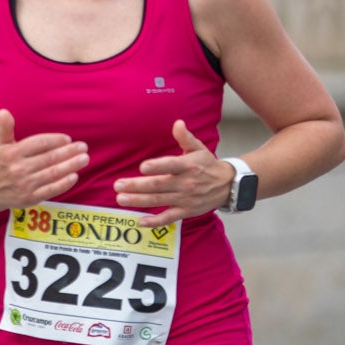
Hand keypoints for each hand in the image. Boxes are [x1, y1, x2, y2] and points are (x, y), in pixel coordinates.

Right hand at [0, 110, 86, 207]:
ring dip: (71, 165)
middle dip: (69, 152)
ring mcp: (25, 185)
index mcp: (12, 153)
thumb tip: (4, 111)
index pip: (39, 143)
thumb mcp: (0, 145)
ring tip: (84, 159)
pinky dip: (64, 183)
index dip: (55, 140)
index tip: (68, 139)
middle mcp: (18, 169)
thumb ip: (5, 128)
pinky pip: (51, 190)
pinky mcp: (30, 198)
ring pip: (53, 173)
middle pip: (49, 158)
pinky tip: (74, 175)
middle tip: (83, 147)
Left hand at [113, 121, 235, 226]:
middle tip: (118, 185)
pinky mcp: (186, 211)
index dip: (157, 166)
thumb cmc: (208, 165)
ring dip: (139, 201)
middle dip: (137, 186)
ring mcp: (185, 199)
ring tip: (121, 199)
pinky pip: (169, 218)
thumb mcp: (199, 148)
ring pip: (159, 200)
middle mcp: (186, 183)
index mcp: (188, 166)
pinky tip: (141, 221)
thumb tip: (178, 123)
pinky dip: (155, 221)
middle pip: (158, 185)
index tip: (142, 167)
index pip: (171, 166)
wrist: (227, 185)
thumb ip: (185, 137)